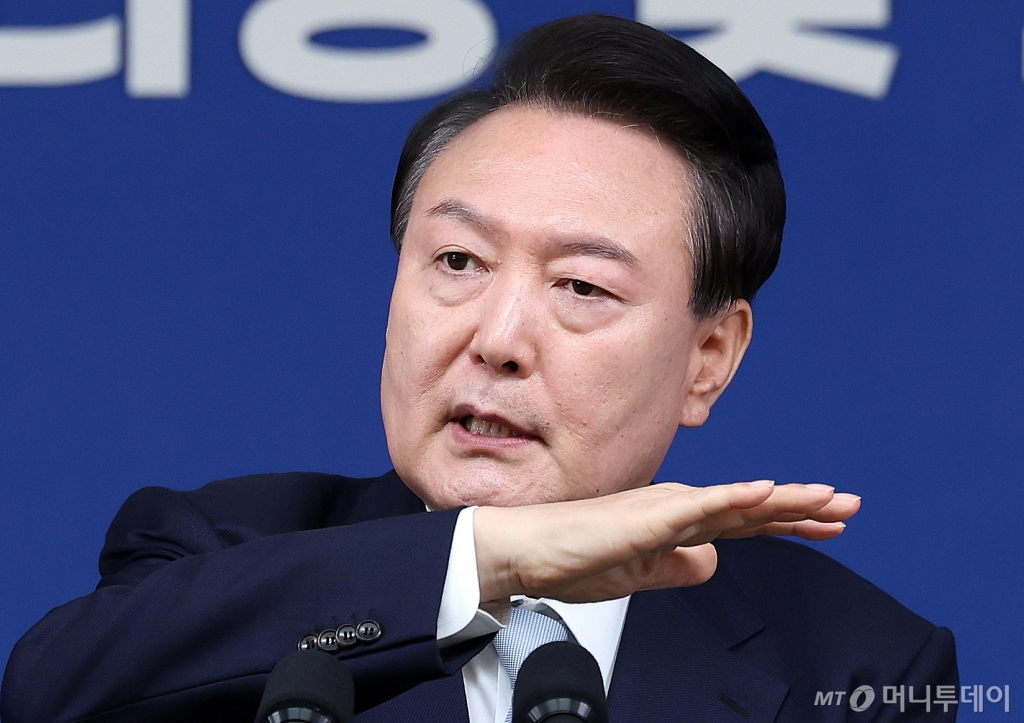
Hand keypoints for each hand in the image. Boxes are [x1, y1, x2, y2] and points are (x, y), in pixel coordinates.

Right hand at [473, 481, 859, 603]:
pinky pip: (696, 508)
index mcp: (678, 521)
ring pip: (735, 503)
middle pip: (753, 507)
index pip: (747, 521)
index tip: (832, 521)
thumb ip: (678, 568)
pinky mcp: (644, 519)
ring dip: (783, 500)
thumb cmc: (573, 558)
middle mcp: (678, 508)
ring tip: (826, 497)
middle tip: (850, 504)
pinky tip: (762, 494)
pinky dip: (732, 500)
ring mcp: (663, 510)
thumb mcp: (640, 576)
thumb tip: (713, 564)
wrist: (527, 552)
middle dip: (805, 507)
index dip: (792, 520)